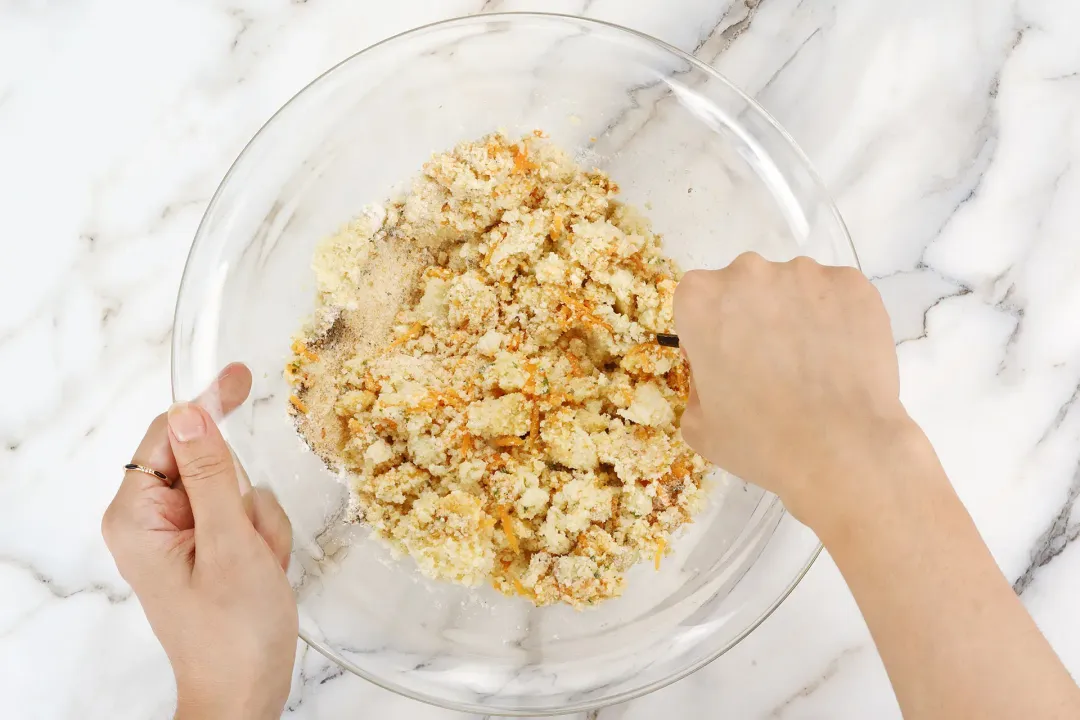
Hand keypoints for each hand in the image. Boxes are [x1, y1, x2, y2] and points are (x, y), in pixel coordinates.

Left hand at [102, 364, 297, 719]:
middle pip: (210, 463)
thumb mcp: (229, 544)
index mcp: (136, 515)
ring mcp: (180, 535)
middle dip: (245, 499)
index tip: (242, 375)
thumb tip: (192, 412)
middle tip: (253, 544)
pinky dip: (263, 539)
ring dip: (259, 524)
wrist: (245, 692)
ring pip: (236, 489)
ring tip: (258, 567)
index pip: (169, 435)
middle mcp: (150, 520)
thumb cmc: (233, 633)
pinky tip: (261, 572)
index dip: (207, 407)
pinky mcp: (205, 547)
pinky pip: (245, 515)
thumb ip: (212, 473)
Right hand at [673, 253, 908, 525]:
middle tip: (771, 365)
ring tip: (813, 366)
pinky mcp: (852, 284)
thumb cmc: (758, 440)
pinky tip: (841, 360)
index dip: (710, 333)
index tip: (727, 363)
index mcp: (701, 298)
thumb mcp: (698, 424)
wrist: (840, 449)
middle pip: (746, 287)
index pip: (698, 303)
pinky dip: (837, 320)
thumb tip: (721, 374)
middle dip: (754, 317)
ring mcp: (806, 273)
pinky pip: (837, 297)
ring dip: (796, 316)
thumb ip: (699, 385)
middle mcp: (749, 271)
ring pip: (794, 289)